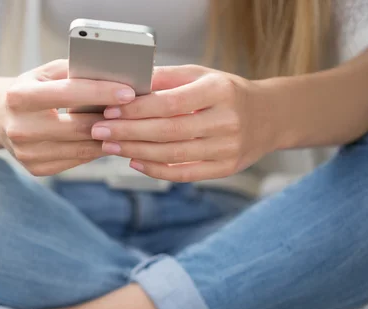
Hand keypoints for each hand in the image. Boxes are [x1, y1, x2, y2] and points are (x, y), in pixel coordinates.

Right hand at [0, 59, 135, 175]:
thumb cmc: (29, 89)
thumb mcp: (44, 73)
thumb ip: (74, 72)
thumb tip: (114, 75)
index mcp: (19, 96)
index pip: (68, 93)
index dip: (101, 93)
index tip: (129, 92)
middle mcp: (20, 127)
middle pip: (78, 127)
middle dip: (112, 119)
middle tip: (137, 112)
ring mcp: (26, 153)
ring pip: (81, 148)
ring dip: (109, 137)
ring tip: (128, 125)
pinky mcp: (35, 169)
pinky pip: (76, 160)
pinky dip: (94, 150)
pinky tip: (107, 139)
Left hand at [91, 65, 275, 181]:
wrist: (268, 117)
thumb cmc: (226, 93)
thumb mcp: (202, 75)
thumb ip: (167, 78)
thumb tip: (127, 83)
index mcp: (219, 91)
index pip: (170, 103)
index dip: (137, 109)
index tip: (109, 111)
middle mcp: (226, 121)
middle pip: (168, 131)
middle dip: (128, 132)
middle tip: (99, 131)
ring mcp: (228, 148)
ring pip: (173, 155)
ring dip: (136, 152)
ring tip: (110, 146)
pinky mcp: (225, 169)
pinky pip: (184, 174)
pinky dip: (156, 170)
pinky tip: (135, 162)